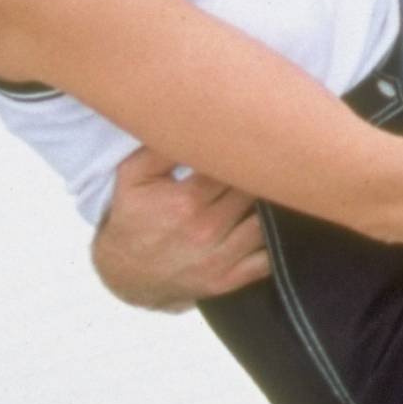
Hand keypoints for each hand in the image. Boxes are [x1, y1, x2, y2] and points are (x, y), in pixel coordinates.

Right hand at [90, 145, 268, 311]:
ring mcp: (219, 258)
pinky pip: (267, 260)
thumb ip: (160, 148)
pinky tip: (278, 225)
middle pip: (254, 192)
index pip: (234, 166)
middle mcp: (206, 230)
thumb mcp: (132, 177)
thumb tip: (190, 124)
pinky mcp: (228, 280)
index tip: (252, 139)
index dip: (246, 151)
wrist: (124, 274)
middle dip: (263, 174)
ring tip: (277, 188)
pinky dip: (277, 242)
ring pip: (266, 223)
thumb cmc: (132, 218)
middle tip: (271, 158)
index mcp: (186, 200)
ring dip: (275, 205)